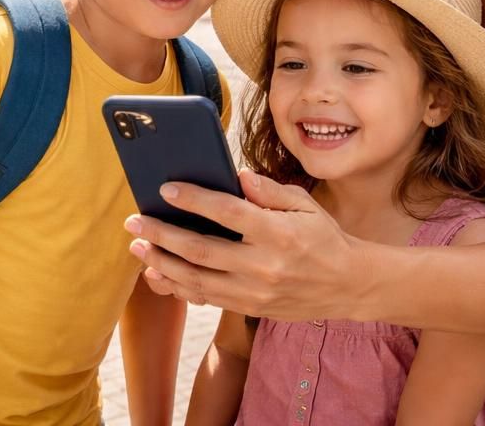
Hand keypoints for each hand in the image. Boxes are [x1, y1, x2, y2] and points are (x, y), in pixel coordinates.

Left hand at [125, 171, 367, 321]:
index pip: (227, 213)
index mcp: (278, 233)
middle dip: (162, 234)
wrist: (349, 286)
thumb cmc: (324, 237)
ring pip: (196, 280)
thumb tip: (237, 177)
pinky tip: (159, 274)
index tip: (166, 188)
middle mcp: (263, 265)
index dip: (194, 200)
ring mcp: (255, 292)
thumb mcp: (304, 205)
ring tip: (138, 248)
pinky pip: (207, 299)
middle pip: (200, 250)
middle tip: (134, 221)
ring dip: (161, 264)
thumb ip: (269, 191)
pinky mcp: (251, 307)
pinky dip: (179, 288)